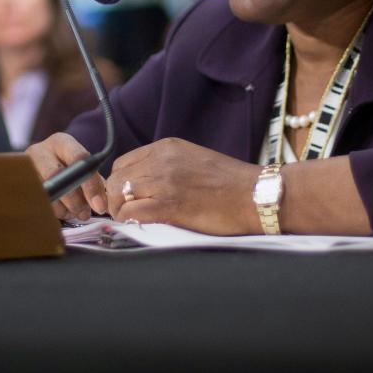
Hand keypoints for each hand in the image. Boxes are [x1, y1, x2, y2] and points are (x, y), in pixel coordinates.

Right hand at [25, 132, 107, 220]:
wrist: (41, 165)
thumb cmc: (68, 167)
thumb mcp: (82, 167)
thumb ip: (94, 181)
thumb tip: (101, 203)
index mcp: (61, 142)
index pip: (79, 159)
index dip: (91, 185)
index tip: (100, 206)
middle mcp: (40, 150)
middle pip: (57, 176)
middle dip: (74, 201)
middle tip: (84, 214)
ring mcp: (25, 168)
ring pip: (45, 193)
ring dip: (63, 209)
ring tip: (72, 211)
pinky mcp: (18, 184)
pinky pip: (35, 203)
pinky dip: (51, 212)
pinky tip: (58, 210)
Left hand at [107, 138, 260, 234]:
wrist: (256, 195)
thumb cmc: (232, 184)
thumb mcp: (194, 160)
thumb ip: (168, 167)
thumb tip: (144, 185)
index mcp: (167, 147)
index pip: (124, 163)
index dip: (120, 183)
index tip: (126, 198)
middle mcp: (161, 159)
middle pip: (116, 178)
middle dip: (115, 198)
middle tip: (125, 214)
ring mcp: (163, 181)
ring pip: (117, 194)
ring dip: (120, 211)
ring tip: (133, 221)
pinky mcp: (168, 204)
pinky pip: (130, 212)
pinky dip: (129, 221)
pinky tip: (141, 225)